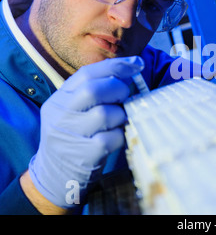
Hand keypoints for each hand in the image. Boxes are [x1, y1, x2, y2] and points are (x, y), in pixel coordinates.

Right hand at [28, 56, 143, 208]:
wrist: (55, 176)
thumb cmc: (76, 136)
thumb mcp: (75, 110)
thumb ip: (96, 90)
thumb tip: (132, 69)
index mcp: (60, 98)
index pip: (87, 73)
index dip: (116, 66)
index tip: (137, 64)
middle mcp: (60, 114)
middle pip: (94, 90)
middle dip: (119, 89)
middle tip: (125, 97)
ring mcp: (70, 135)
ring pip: (106, 114)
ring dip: (121, 115)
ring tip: (119, 121)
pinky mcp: (84, 155)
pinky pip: (112, 138)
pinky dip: (120, 135)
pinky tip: (115, 137)